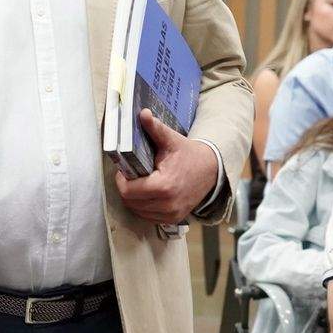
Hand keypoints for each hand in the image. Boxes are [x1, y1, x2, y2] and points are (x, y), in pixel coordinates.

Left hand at [114, 109, 218, 224]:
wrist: (211, 171)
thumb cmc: (189, 155)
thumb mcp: (172, 140)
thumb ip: (155, 128)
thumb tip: (143, 113)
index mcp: (164, 185)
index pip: (128, 190)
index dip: (121, 180)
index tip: (124, 170)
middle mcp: (168, 204)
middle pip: (130, 201)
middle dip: (126, 188)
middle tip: (130, 175)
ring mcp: (171, 214)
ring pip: (137, 211)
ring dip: (133, 198)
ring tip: (139, 183)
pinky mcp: (173, 219)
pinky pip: (148, 217)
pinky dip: (143, 207)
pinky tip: (147, 193)